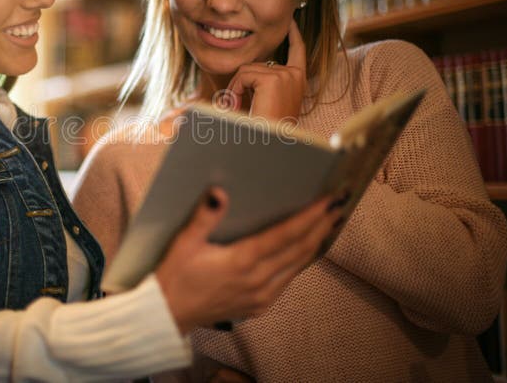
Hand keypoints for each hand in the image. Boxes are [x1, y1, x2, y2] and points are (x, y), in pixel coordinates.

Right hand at [155, 187, 340, 334]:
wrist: (167, 315)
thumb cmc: (174, 276)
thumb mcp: (184, 243)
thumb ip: (204, 217)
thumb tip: (219, 191)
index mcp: (242, 260)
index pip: (286, 235)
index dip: (310, 216)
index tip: (328, 201)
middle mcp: (257, 280)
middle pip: (299, 249)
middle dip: (321, 226)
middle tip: (339, 206)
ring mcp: (260, 296)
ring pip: (297, 266)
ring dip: (316, 244)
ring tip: (330, 224)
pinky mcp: (258, 306)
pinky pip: (287, 280)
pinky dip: (301, 262)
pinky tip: (306, 251)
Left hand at [225, 18, 306, 120]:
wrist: (269, 144)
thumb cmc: (265, 127)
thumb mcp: (269, 101)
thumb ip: (264, 82)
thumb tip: (247, 67)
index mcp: (298, 80)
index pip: (298, 50)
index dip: (293, 35)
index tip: (291, 22)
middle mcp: (295, 75)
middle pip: (258, 63)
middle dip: (242, 83)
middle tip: (237, 104)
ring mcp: (285, 75)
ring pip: (247, 69)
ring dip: (236, 89)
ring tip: (239, 108)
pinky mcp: (273, 79)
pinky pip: (243, 75)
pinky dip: (235, 90)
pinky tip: (239, 105)